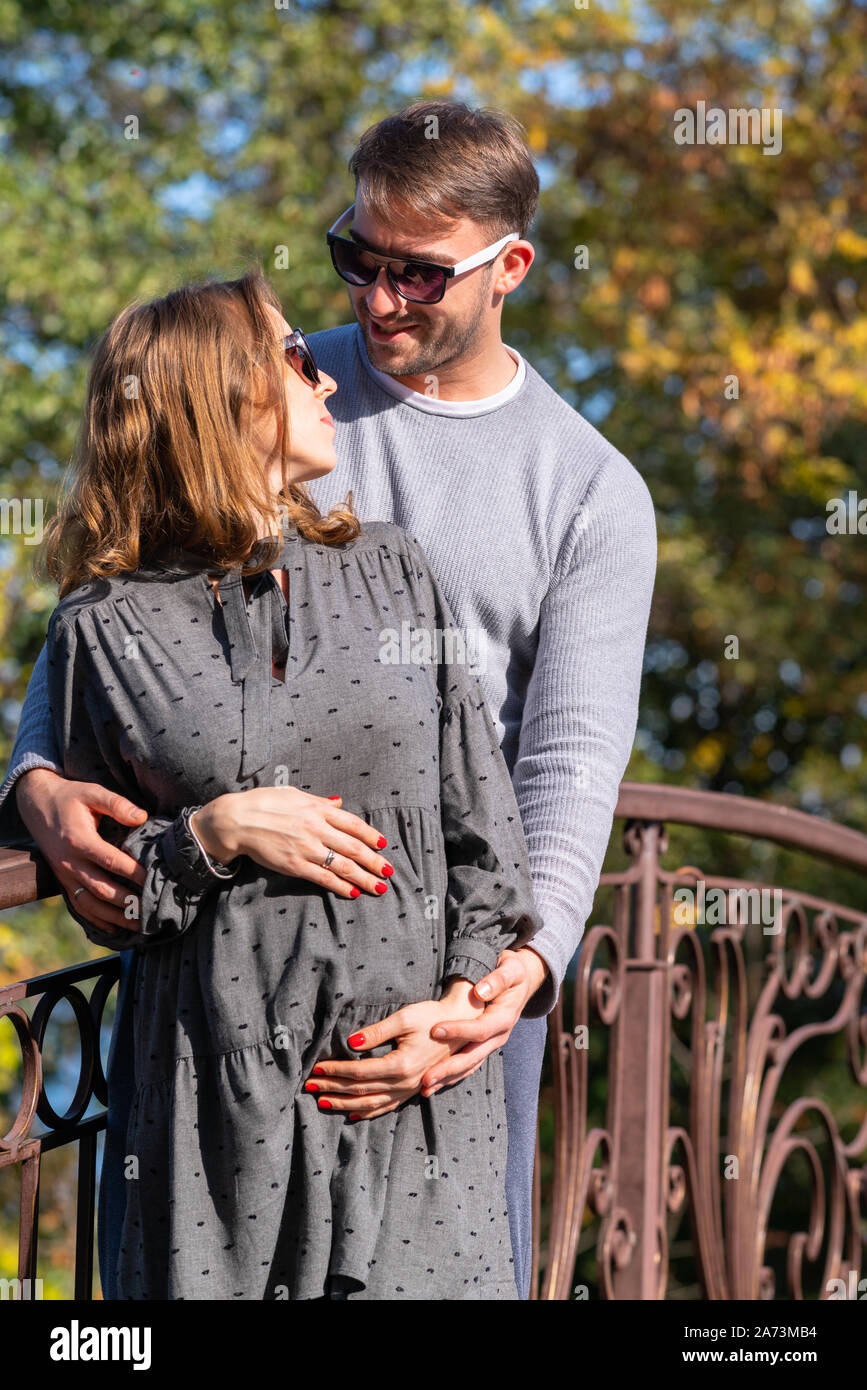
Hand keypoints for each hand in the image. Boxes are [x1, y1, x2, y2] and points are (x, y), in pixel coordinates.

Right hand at [16, 768, 147, 933]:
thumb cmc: (70, 798)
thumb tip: (142, 816)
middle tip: (152, 909)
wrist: (37, 805)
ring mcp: (65, 875)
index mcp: (79, 841)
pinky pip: (79, 906)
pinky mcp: (63, 881)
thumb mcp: (92, 792)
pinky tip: (114, 927)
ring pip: (90, 903)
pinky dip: (96, 919)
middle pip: (101, 888)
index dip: (133, 872)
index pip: (110, 861)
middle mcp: (70, 863)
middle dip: (128, 902)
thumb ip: (117, 804)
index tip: (153, 880)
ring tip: (138, 924)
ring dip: (115, 916)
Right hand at [191, 788, 391, 897]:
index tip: (382, 844)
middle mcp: (316, 829)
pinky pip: (323, 878)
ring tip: (379, 887)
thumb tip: (338, 802)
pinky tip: (353, 892)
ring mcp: (307, 849)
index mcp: (317, 809)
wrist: (237, 820)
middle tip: (389, 871)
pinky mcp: (295, 866)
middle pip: (354, 848)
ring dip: (364, 878)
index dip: (370, 835)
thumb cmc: (264, 803)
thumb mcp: (294, 794)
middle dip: (374, 861)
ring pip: (343, 866)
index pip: (353, 823)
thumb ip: (319, 801)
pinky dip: (340, 886)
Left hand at [302, 978, 486, 1119]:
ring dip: (345, 1104)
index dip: (335, 1071)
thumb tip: (351, 1043)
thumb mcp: (404, 1018)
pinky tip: (353, 1114)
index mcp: (401, 1064)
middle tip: (309, 1087)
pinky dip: (368, 1112)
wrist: (462, 1025)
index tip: (316, 1068)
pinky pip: (388, 1107)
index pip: (359, 1072)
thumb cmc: (432, 1017)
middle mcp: (405, 1082)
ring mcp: (410, 1089)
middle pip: (361, 1090)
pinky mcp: (414, 1089)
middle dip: (333, 1089)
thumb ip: (376, 1032)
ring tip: (323, 1103)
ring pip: (372, 1103)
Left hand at [418, 947, 548, 1094]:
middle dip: (449, 1068)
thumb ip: (497, 979)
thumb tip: (480, 991)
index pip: (480, 1029)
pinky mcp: (484, 1048)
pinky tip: (433, 1085)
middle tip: (425, 1077)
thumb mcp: (511, 969)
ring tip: (424, 1088)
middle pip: (473, 1056)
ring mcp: (492, 1044)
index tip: (435, 1030)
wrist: (521, 981)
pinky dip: (451, 1077)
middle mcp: (499, 1036)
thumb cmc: (512, 971)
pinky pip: (468, 1066)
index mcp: (504, 1017)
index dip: (459, 1031)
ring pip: (470, 1066)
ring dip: (447, 1078)